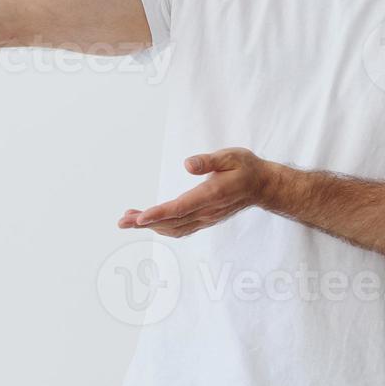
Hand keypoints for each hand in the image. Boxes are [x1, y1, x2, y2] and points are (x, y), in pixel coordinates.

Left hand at [117, 147, 273, 237]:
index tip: (139, 218)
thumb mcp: (231, 156)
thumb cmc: (246, 168)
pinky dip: (162, 228)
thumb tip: (187, 164)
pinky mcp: (204, 219)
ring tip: (128, 220)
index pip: (181, 207)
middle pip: (172, 221)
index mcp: (211, 195)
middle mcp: (207, 211)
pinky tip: (149, 222)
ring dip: (150, 226)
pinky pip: (180, 229)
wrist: (263, 186)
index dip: (159, 214)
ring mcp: (206, 218)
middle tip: (121, 221)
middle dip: (145, 223)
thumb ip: (209, 161)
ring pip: (174, 228)